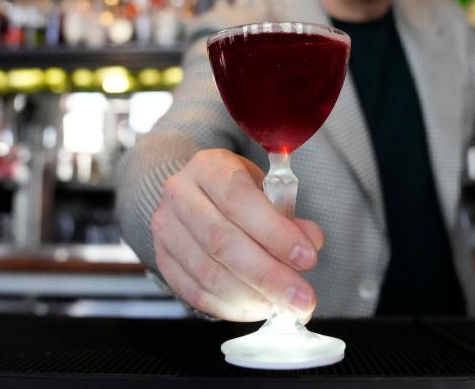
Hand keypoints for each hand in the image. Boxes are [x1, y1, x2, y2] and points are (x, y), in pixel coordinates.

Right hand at [150, 149, 323, 321]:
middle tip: (302, 298)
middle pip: (223, 242)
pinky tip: (258, 307)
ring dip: (252, 296)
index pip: (240, 200)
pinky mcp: (163, 261)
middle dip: (269, 275)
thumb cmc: (237, 191)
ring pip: (209, 273)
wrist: (195, 195)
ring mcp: (166, 230)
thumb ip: (288, 214)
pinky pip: (196, 293)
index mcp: (209, 167)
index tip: (307, 257)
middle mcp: (180, 195)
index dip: (275, 232)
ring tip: (283, 306)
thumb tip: (310, 241)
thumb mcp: (266, 188)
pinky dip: (232, 307)